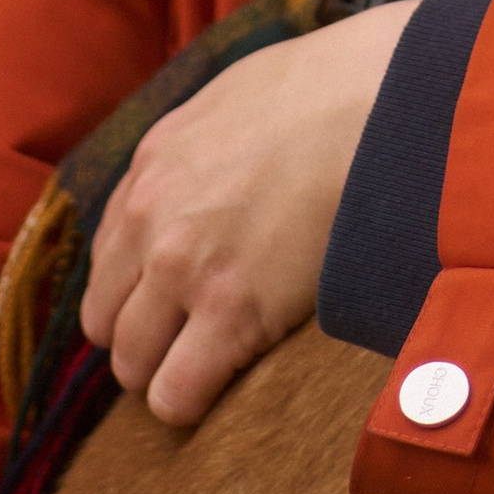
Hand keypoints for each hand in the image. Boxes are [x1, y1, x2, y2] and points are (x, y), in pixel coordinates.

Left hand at [80, 0, 417, 428]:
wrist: (386, 100)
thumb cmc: (334, 90)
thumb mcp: (239, 98)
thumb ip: (204, 146)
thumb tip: (211, 171)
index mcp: (153, 166)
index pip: (110, 260)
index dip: (141, 291)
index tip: (175, 305)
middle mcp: (151, 219)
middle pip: (108, 320)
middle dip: (145, 338)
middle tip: (194, 346)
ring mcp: (185, 267)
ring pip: (133, 362)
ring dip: (165, 373)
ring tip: (215, 372)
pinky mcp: (232, 310)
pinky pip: (176, 393)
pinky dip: (191, 403)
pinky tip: (224, 393)